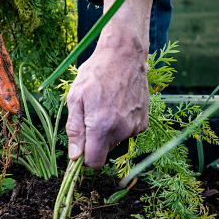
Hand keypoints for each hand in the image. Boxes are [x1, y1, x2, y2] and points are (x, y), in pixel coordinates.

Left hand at [66, 0, 153, 168]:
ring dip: (107, 131)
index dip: (84, 158)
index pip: (94, 162)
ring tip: (104, 106)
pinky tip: (117, 106)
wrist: (124, 55)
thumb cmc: (95, 74)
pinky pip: (126, 133)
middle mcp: (121, 130)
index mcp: (102, 126)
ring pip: (115, 141)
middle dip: (94, 140)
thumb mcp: (75, 99)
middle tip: (90, 115)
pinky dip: (120, 124)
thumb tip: (75, 157)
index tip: (79, 147)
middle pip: (103, 151)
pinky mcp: (143, 122)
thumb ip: (74, 130)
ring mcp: (135, 126)